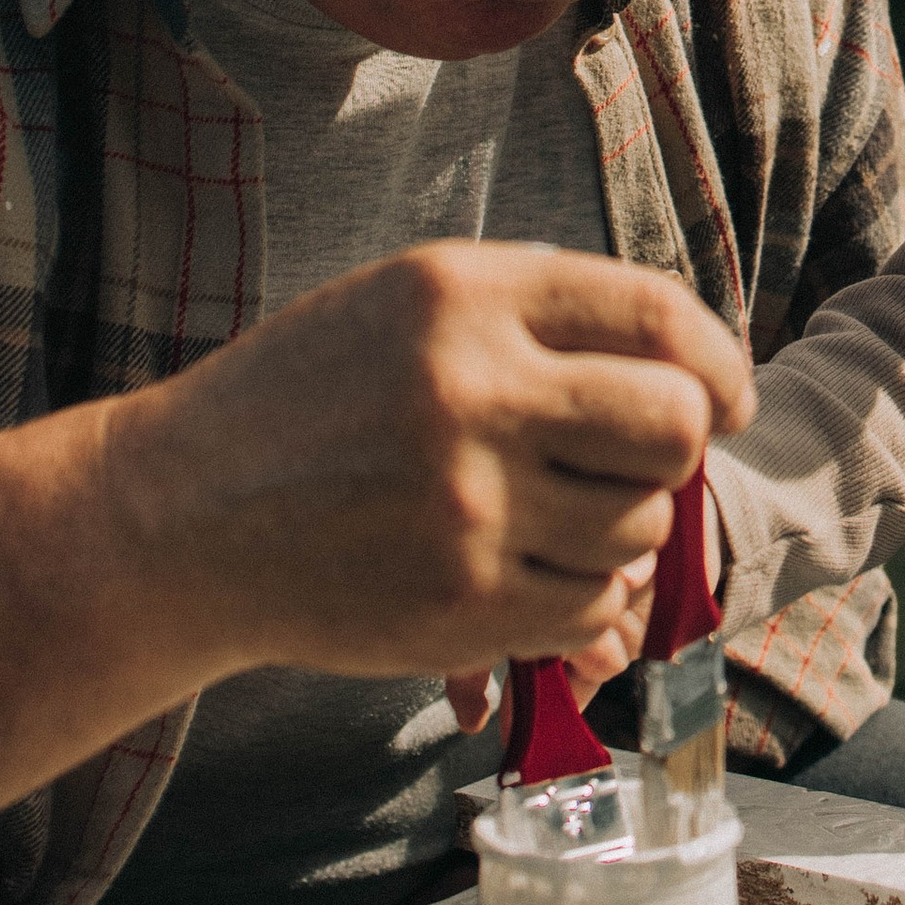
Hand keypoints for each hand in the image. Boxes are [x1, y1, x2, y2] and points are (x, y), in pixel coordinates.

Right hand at [110, 241, 750, 692]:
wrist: (180, 520)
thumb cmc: (309, 401)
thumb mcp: (409, 304)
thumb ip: (542, 317)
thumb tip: (693, 371)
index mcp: (465, 296)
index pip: (658, 317)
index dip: (718, 360)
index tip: (724, 393)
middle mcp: (473, 393)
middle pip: (672, 424)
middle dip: (679, 445)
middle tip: (640, 458)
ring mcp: (467, 507)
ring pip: (639, 524)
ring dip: (623, 526)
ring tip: (556, 515)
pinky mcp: (458, 604)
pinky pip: (591, 608)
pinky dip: (583, 598)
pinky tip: (529, 572)